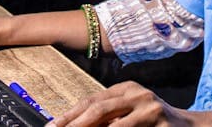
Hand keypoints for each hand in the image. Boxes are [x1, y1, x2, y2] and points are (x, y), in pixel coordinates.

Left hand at [49, 81, 199, 126]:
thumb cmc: (153, 122)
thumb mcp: (129, 114)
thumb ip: (107, 118)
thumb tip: (74, 125)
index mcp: (125, 88)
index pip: (90, 100)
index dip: (69, 115)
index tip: (52, 126)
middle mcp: (136, 93)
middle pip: (98, 108)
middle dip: (75, 124)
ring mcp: (149, 107)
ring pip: (113, 125)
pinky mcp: (160, 121)